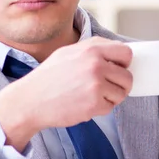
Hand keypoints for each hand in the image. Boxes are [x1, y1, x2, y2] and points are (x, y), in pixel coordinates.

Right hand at [0, 37, 132, 149]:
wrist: (30, 100)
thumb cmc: (49, 77)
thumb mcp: (69, 52)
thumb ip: (93, 50)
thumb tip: (116, 54)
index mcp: (91, 49)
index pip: (126, 53)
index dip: (124, 64)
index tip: (117, 70)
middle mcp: (96, 64)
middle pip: (127, 77)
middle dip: (119, 85)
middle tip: (105, 88)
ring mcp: (96, 85)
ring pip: (121, 94)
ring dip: (110, 98)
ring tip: (92, 96)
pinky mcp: (94, 104)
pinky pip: (110, 107)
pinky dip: (100, 109)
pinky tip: (84, 104)